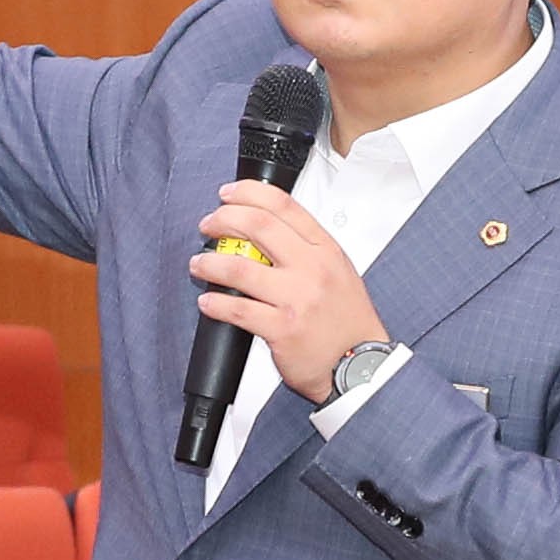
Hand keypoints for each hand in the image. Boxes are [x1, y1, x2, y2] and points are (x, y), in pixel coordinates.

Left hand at [188, 181, 392, 405]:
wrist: (361, 365)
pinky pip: (237, 310)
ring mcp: (297, 298)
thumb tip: (265, 230)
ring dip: (210, 262)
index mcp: (325, 250)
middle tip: (209, 225)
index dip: (248, 193)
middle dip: (223, 220)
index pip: (284, 206)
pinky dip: (215, 304)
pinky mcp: (282, 329)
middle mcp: (312, 268)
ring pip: (240, 268)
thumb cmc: (347, 322)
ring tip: (199, 264)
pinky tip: (207, 302)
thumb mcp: (338, 271)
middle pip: (258, 226)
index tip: (228, 195)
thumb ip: (307, 249)